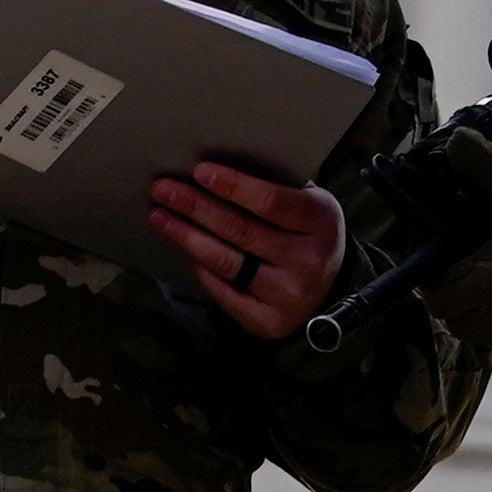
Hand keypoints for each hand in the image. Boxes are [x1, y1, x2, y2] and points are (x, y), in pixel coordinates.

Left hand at [148, 161, 344, 337]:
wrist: (331, 288)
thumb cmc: (310, 232)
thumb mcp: (310, 204)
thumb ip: (278, 189)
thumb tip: (219, 171)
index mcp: (321, 222)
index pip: (271, 202)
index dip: (233, 186)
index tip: (199, 171)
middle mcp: (307, 261)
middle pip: (240, 230)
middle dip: (196, 207)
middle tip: (163, 190)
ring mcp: (286, 295)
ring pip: (225, 261)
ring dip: (186, 236)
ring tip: (160, 217)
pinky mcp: (266, 321)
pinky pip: (222, 290)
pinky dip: (199, 267)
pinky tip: (183, 247)